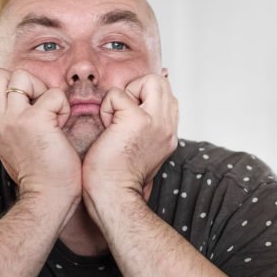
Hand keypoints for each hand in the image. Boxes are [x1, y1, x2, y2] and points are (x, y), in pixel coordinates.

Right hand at [0, 68, 80, 206]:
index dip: (7, 91)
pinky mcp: (35, 121)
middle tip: (38, 105)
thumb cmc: (40, 176)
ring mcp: (13, 119)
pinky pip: (53, 94)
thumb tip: (23, 109)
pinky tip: (62, 125)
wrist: (47, 198)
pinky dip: (63, 106)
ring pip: (20, 75)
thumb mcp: (13, 148)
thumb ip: (11, 126)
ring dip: (41, 89)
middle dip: (21, 82)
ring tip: (50, 114)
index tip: (27, 110)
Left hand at [81, 74, 178, 218]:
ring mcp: (156, 122)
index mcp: (169, 134)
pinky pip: (118, 93)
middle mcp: (168, 126)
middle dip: (139, 89)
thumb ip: (145, 129)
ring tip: (117, 119)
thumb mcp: (140, 151)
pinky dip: (107, 106)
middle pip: (163, 83)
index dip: (145, 97)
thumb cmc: (117, 178)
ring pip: (150, 80)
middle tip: (122, 114)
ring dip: (128, 94)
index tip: (128, 116)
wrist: (113, 196)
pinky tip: (106, 128)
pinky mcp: (136, 120)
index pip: (168, 96)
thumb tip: (134, 109)